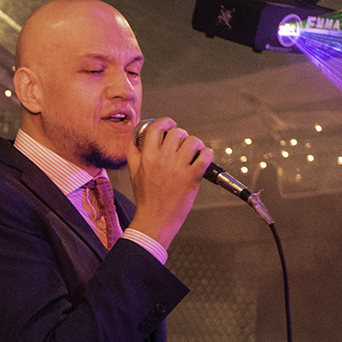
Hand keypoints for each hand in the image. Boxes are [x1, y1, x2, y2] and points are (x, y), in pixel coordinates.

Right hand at [127, 117, 210, 249]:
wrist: (155, 220)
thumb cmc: (146, 199)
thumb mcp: (133, 173)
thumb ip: (134, 153)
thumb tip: (137, 138)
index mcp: (147, 157)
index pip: (156, 128)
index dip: (166, 122)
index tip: (170, 124)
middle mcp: (162, 160)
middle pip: (177, 132)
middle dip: (181, 135)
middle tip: (182, 144)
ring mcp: (178, 168)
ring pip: (193, 141)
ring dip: (195, 145)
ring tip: (193, 153)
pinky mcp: (192, 177)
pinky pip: (206, 155)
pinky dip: (207, 155)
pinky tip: (202, 160)